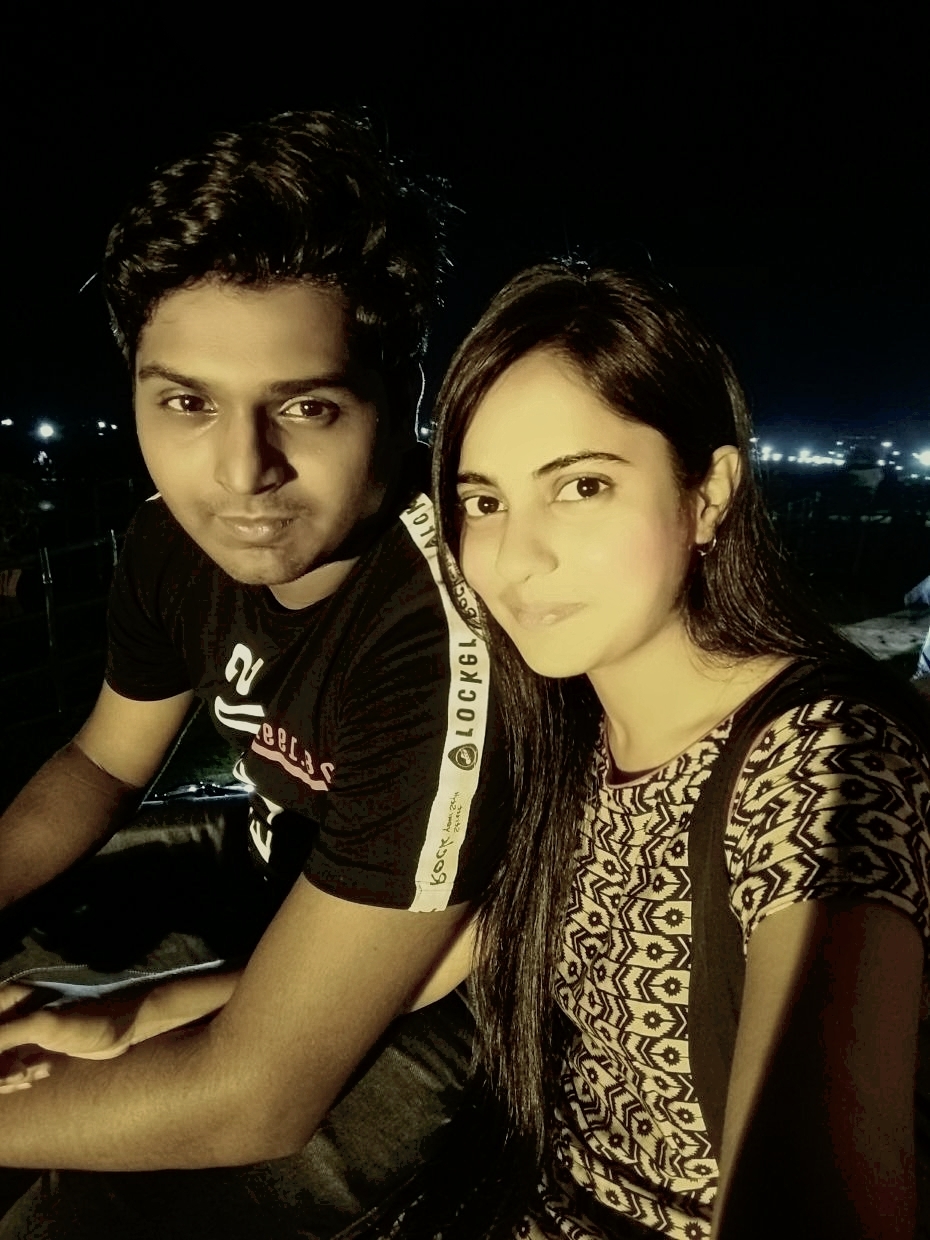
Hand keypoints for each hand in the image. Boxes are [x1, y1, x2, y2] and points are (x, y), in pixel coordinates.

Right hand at [0, 985, 138, 1092]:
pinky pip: (9, 1067)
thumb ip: (2, 1036)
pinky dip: (19, 1076)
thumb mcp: (43, 1025)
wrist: (125, 1024)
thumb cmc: (88, 1017)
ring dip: (7, 1077)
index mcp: (6, 998)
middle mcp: (8, 1012)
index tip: (7, 1071)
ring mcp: (19, 1029)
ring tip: (32, 1075)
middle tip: (20, 1075)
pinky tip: (41, 1072)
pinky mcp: (32, 1045)